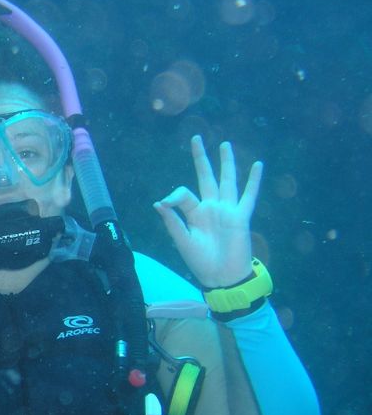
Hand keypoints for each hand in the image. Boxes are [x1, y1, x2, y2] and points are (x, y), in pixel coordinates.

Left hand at [154, 135, 261, 287]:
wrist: (222, 277)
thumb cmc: (201, 261)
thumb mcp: (182, 241)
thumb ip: (172, 221)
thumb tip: (158, 202)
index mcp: (195, 213)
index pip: (184, 194)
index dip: (174, 195)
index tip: (165, 202)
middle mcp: (211, 208)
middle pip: (206, 177)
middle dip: (201, 158)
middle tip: (196, 137)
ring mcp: (227, 210)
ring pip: (227, 181)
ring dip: (226, 163)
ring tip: (224, 144)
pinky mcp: (241, 217)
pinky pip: (248, 196)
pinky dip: (253, 181)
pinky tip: (257, 165)